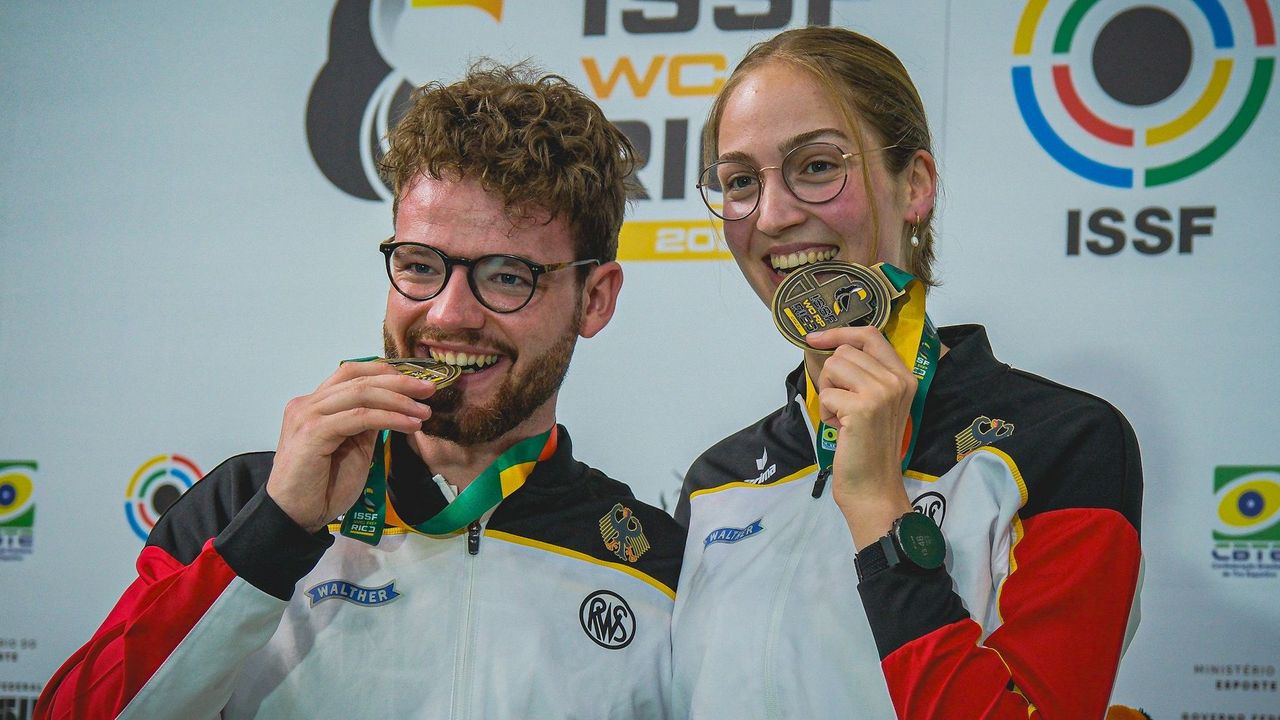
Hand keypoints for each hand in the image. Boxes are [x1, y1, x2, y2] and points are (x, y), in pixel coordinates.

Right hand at [266, 360, 436, 532]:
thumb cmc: (322, 488)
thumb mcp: (354, 449)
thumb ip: (367, 424)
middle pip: (359, 379)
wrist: (296, 517)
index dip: (385, 373)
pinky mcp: (313, 432)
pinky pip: (360, 417)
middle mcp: (308, 403)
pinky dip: (390, 418)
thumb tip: (394, 406)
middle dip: (399, 382)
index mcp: (315, 404)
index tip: (416, 383)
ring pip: (361, 394)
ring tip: (423, 412)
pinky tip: (410, 425)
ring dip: (399, 400)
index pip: (351, 373)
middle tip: (429, 391)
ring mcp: (308, 415)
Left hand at [807, 326, 915, 548]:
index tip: (815, 338)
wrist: (874, 487)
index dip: (839, 332)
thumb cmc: (868, 447)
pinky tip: (841, 429)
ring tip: (843, 417)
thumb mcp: (876, 403)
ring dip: (829, 392)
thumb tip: (829, 346)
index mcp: (904, 376)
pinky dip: (827, 411)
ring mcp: (883, 392)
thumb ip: (865, 375)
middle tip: (842, 405)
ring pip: (833, 367)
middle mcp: (898, 380)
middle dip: (831, 377)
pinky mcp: (864, 407)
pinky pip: (827, 393)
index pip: (870, 335)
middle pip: (845, 352)